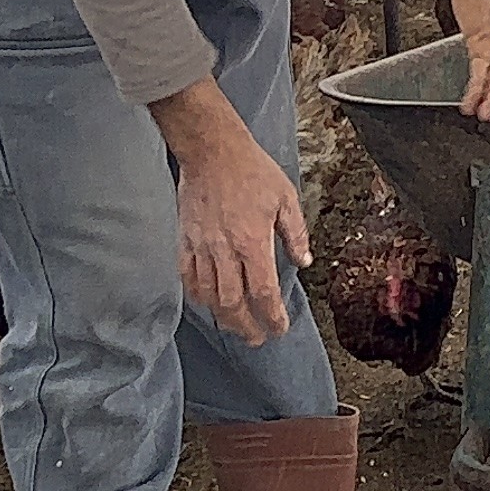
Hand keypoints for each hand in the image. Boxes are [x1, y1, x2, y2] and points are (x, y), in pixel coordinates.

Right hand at [176, 124, 309, 344]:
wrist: (212, 152)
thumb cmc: (252, 172)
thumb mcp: (286, 198)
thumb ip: (295, 234)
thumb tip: (304, 261)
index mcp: (253, 242)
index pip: (263, 292)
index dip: (271, 316)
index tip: (279, 328)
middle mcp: (225, 250)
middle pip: (233, 303)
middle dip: (247, 327)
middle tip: (258, 339)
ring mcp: (201, 247)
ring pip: (209, 296)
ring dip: (224, 318)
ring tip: (236, 328)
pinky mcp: (185, 240)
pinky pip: (188, 277)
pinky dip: (198, 296)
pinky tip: (208, 304)